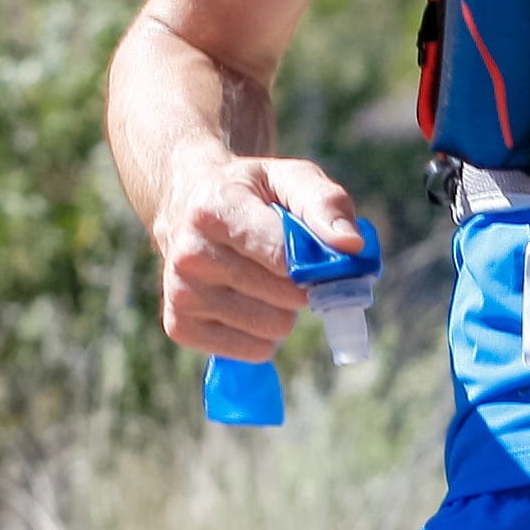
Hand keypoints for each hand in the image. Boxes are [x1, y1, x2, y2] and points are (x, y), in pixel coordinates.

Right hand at [156, 149, 365, 356]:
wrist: (184, 203)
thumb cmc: (249, 192)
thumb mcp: (289, 178)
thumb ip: (326, 204)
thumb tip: (351, 246)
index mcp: (216, 210)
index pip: (282, 257)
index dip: (315, 266)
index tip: (323, 261)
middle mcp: (191, 253)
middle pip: (283, 298)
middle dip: (301, 287)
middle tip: (290, 270)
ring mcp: (181, 292)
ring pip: (271, 330)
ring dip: (282, 313)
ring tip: (264, 284)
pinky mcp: (179, 325)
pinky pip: (252, 352)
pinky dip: (262, 336)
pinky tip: (246, 304)